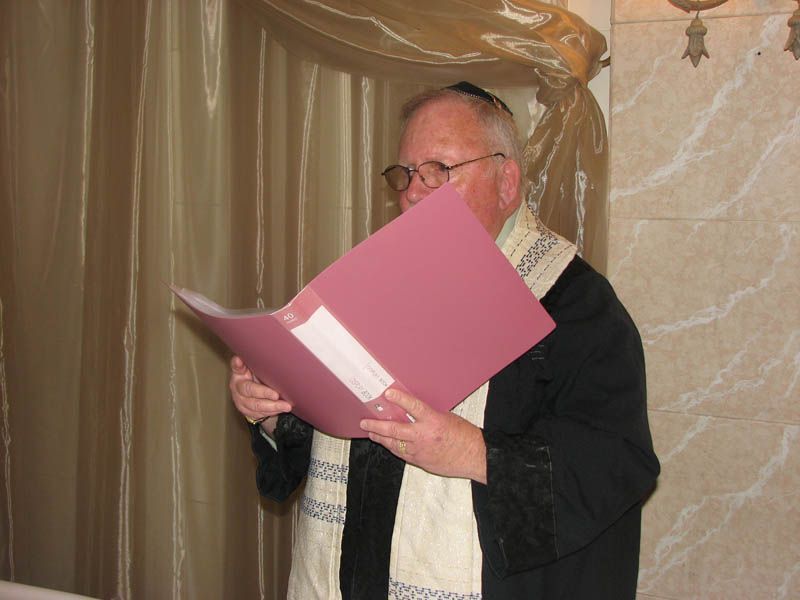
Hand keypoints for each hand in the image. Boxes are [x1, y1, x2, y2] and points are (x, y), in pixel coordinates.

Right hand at [229, 355, 291, 434]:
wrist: (255, 397)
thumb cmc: (258, 378)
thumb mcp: (258, 369)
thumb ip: (259, 362)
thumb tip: (269, 351)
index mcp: (239, 373)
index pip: (236, 367)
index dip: (237, 365)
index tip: (239, 360)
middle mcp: (237, 387)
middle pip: (248, 390)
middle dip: (264, 392)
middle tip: (276, 395)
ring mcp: (241, 401)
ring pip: (256, 405)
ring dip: (272, 406)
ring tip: (286, 406)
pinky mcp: (247, 412)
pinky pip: (260, 413)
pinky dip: (272, 412)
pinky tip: (281, 409)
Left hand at [360, 389, 486, 482]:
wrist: (475, 457)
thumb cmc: (464, 436)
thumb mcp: (447, 418)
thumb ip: (428, 416)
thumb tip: (412, 413)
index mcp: (433, 421)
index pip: (413, 407)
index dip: (399, 399)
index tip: (387, 394)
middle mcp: (424, 436)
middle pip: (395, 430)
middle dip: (377, 426)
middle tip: (365, 421)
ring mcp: (420, 451)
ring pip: (394, 444)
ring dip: (380, 438)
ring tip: (371, 432)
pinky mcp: (420, 462)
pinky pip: (402, 454)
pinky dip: (393, 448)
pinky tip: (387, 444)